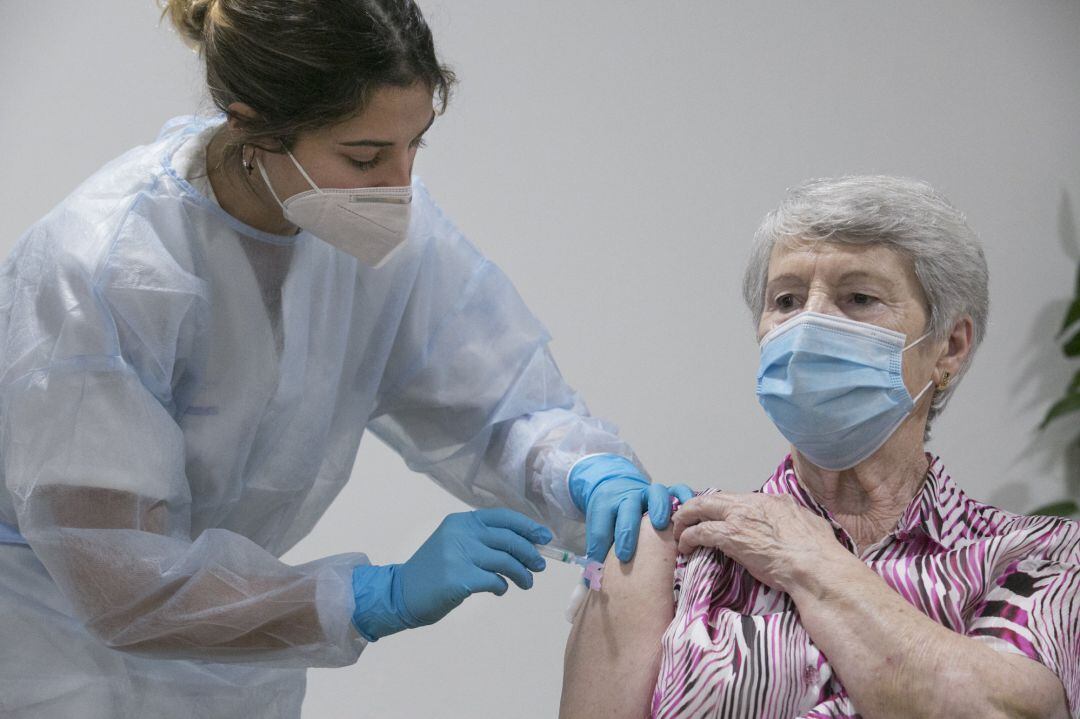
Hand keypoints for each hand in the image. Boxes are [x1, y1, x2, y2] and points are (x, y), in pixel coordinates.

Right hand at [351, 508, 550, 640]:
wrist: (401, 592)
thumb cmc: (434, 571)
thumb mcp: (455, 544)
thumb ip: (483, 540)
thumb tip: (525, 545)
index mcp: (461, 521)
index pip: (503, 517)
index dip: (527, 526)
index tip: (544, 537)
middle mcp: (461, 534)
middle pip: (509, 539)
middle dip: (529, 553)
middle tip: (539, 566)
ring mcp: (459, 555)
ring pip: (505, 561)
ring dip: (521, 574)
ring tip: (526, 583)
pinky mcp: (459, 579)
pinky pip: (494, 581)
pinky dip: (502, 586)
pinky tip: (499, 590)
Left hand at [569, 454, 693, 562]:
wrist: (616, 486)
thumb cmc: (610, 514)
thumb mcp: (598, 526)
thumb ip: (597, 549)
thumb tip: (593, 580)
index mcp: (607, 505)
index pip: (600, 524)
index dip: (598, 546)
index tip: (599, 565)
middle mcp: (629, 497)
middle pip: (628, 509)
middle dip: (626, 531)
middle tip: (626, 555)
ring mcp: (648, 493)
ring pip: (655, 494)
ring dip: (658, 508)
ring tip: (662, 525)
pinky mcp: (666, 492)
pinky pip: (678, 490)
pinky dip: (684, 498)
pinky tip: (688, 512)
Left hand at [672, 492, 844, 594]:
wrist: (815, 566)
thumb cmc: (818, 553)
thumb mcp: (809, 524)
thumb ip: (795, 519)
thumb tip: (795, 522)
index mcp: (771, 500)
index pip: (735, 498)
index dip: (719, 507)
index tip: (712, 516)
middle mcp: (752, 503)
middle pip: (712, 497)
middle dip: (694, 507)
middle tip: (684, 519)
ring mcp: (739, 518)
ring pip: (700, 509)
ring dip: (685, 521)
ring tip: (678, 533)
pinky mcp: (730, 536)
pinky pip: (699, 532)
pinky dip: (687, 538)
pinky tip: (684, 546)